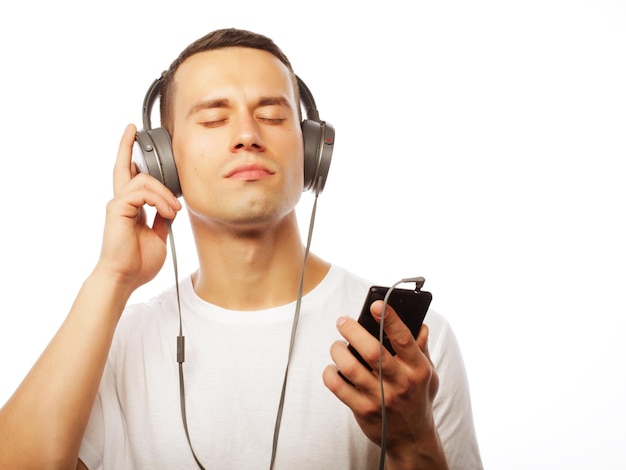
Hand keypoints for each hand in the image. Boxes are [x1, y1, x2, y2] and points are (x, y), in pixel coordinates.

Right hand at [96, 124, 181, 292]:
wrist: (125, 278)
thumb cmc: (138, 263)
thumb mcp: (159, 236)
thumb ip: (162, 219)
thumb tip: (170, 208)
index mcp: (131, 208)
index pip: (132, 178)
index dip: (134, 160)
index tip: (138, 145)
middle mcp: (122, 202)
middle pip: (123, 167)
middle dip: (127, 146)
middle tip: (133, 129)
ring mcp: (118, 204)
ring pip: (143, 180)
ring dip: (165, 193)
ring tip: (174, 210)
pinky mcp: (118, 209)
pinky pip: (141, 192)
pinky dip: (159, 200)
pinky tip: (167, 213)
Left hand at [323, 301, 447, 468]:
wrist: (412, 439)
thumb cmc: (418, 399)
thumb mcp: (428, 374)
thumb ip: (421, 349)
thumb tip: (421, 324)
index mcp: (417, 369)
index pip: (403, 338)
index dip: (389, 319)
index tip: (376, 304)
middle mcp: (400, 383)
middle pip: (372, 351)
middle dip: (353, 331)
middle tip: (342, 321)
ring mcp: (381, 398)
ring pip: (351, 368)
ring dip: (338, 351)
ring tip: (337, 345)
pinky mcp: (363, 410)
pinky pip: (338, 387)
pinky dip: (330, 373)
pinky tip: (333, 368)